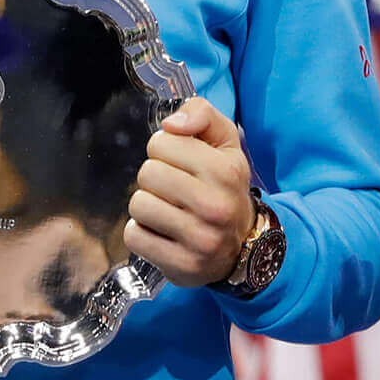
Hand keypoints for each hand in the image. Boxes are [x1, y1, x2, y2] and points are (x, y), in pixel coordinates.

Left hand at [125, 97, 256, 287]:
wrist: (244, 247)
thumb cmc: (225, 187)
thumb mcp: (226, 143)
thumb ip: (202, 114)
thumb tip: (170, 124)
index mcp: (226, 170)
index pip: (162, 142)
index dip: (165, 150)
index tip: (180, 163)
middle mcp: (215, 206)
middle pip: (147, 173)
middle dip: (154, 178)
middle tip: (172, 189)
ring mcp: (200, 239)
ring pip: (138, 205)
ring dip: (146, 207)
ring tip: (167, 211)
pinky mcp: (182, 264)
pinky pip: (135, 236)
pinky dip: (142, 233)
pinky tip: (161, 233)